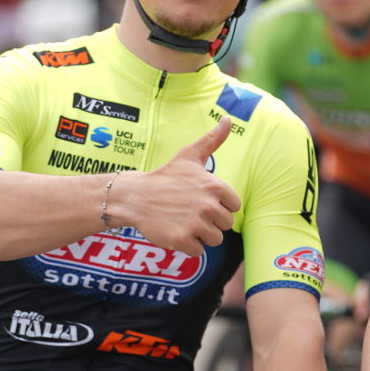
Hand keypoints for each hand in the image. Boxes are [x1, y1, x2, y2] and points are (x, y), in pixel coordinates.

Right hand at [112, 118, 239, 256]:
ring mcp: (195, 224)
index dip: (219, 206)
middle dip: (210, 221)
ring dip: (200, 234)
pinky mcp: (182, 240)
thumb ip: (213, 140)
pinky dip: (187, 245)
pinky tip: (175, 230)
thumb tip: (228, 119)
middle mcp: (208, 206)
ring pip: (214, 240)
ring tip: (182, 221)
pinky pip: (198, 251)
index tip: (201, 200)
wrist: (135, 196)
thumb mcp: (190, 155)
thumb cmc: (166, 176)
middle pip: (225, 225)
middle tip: (189, 211)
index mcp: (215, 187)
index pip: (234, 207)